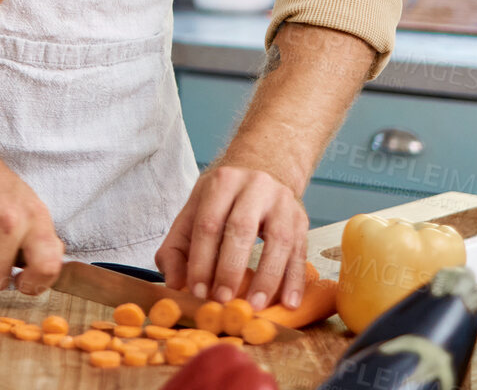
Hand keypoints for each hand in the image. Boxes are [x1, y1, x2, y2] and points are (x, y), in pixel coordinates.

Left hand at [154, 164, 309, 311]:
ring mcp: (282, 201)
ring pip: (279, 240)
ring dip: (267, 278)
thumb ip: (177, 248)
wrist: (262, 170)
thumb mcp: (193, 213)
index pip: (208, 224)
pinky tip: (289, 303)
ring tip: (256, 306)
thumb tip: (174, 283)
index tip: (198, 292)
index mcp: (222, 182)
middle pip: (242, 228)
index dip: (202, 261)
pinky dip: (295, 280)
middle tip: (224, 300)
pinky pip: (300, 251)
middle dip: (231, 268)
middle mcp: (254, 186)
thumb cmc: (222, 201)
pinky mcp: (301, 219)